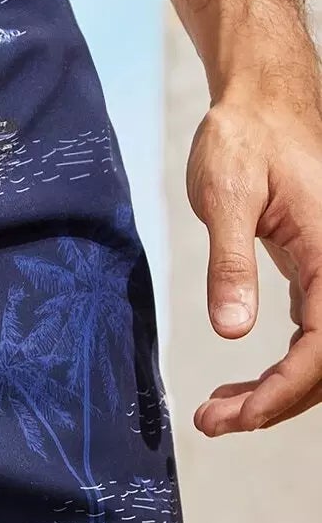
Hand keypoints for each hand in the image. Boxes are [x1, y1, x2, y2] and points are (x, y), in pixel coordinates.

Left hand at [188, 73, 321, 434]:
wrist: (263, 98)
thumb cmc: (245, 135)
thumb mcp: (225, 194)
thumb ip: (229, 263)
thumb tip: (231, 331)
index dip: (285, 390)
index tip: (237, 416)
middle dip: (275, 403)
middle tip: (213, 424)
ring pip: (321, 353)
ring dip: (276, 392)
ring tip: (217, 415)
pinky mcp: (318, 271)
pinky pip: (313, 335)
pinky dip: (280, 368)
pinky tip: (240, 389)